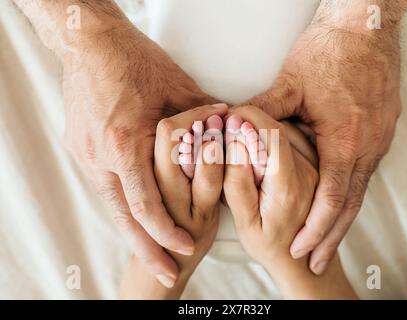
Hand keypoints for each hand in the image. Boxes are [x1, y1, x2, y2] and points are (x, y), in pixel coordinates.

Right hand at [62, 18, 216, 284]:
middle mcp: (101, 156)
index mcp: (125, 144)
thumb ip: (203, 116)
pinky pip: (105, 185)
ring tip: (150, 252)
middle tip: (163, 274)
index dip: (165, 233)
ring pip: (111, 205)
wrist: (90, 43)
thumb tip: (228, 127)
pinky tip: (136, 214)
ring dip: (133, 230)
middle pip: (122, 218)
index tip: (184, 249)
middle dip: (144, 251)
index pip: (146, 204)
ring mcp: (86, 154)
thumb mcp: (177, 88)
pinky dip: (123, 204)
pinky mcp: (80, 148)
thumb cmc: (135, 61)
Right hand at [223, 106, 354, 298]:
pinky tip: (262, 144)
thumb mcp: (245, 221)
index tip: (230, 113)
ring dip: (265, 124)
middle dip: (253, 119)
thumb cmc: (268, 243)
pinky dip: (276, 132)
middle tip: (231, 124)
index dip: (250, 117)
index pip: (273, 136)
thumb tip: (235, 142)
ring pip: (289, 129)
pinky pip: (296, 137)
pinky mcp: (316, 165)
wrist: (299, 259)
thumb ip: (237, 183)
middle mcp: (310, 172)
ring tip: (243, 136)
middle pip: (280, 129)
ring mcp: (316, 167)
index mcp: (290, 185)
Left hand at [247, 1, 406, 273]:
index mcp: (344, 139)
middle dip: (332, 238)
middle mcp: (367, 146)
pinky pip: (364, 174)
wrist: (365, 28)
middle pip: (350, 206)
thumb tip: (233, 128)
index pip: (331, 199)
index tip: (302, 249)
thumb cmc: (329, 54)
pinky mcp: (382, 132)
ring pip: (359, 192)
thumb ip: (261, 112)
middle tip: (317, 262)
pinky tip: (338, 204)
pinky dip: (350, 195)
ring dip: (342, 220)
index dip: (316, 229)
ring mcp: (379, 141)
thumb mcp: (290, 83)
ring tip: (328, 243)